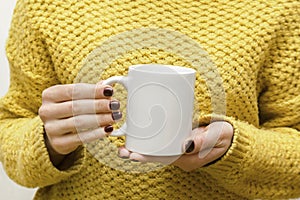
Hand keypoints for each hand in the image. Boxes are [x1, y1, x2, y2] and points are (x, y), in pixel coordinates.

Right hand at [39, 82, 121, 164]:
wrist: (58, 133)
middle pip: (76, 106)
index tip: (110, 91)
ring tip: (115, 116)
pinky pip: (80, 138)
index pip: (74, 90)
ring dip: (100, 119)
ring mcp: (51, 128)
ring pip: (79, 122)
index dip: (93, 90)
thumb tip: (107, 87)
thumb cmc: (70, 111)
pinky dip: (96, 133)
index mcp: (50, 95)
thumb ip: (91, 92)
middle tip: (115, 105)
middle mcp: (46, 111)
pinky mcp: (58, 143)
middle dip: (99, 105)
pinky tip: (108, 129)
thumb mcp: (76, 98)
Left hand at [118, 121, 232, 171]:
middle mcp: (180, 156)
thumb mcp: (217, 136)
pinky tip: (138, 135)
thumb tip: (186, 145)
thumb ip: (204, 140)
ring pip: (156, 150)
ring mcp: (178, 149)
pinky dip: (149, 140)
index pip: (164, 159)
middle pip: (156, 156)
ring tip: (123, 145)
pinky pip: (161, 143)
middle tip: (121, 150)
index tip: (132, 155)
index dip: (147, 157)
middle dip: (137, 154)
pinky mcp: (178, 141)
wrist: (228, 136)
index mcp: (188, 159)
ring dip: (140, 147)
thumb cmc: (223, 137)